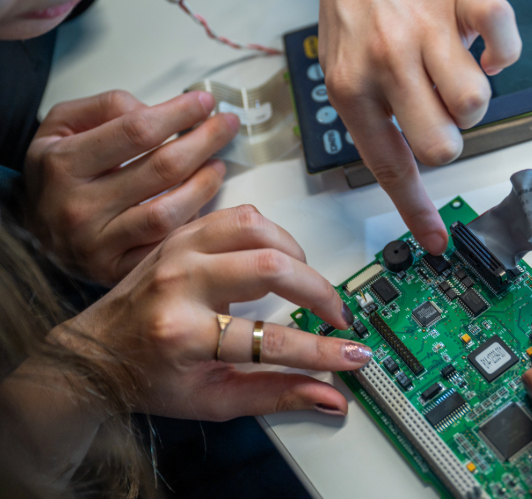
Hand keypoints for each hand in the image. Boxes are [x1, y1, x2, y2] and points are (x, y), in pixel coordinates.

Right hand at [21, 89, 238, 285]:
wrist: (34, 228)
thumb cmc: (58, 172)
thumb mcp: (63, 125)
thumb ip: (107, 107)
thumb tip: (156, 110)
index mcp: (64, 163)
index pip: (136, 131)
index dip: (178, 113)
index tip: (204, 102)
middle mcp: (78, 207)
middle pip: (162, 169)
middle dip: (205, 141)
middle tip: (226, 125)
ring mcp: (97, 243)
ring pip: (169, 212)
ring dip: (205, 184)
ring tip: (217, 164)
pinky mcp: (114, 270)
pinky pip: (166, 245)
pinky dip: (191, 222)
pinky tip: (201, 202)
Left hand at [61, 205, 367, 419]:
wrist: (95, 355)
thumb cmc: (148, 376)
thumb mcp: (212, 401)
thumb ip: (276, 397)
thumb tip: (329, 398)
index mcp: (183, 334)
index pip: (271, 341)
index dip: (322, 350)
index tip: (352, 353)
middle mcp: (179, 284)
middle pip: (270, 269)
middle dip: (319, 292)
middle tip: (335, 313)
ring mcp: (179, 252)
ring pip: (257, 229)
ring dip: (295, 253)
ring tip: (304, 281)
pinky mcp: (182, 235)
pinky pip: (237, 215)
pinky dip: (268, 232)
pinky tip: (275, 256)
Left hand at [314, 0, 521, 253]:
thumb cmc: (354, 6)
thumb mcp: (341, 68)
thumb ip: (372, 121)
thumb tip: (411, 179)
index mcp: (352, 86)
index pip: (390, 165)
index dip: (417, 209)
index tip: (436, 240)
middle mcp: (388, 59)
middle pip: (443, 143)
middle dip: (448, 139)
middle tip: (437, 114)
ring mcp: (428, 27)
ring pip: (476, 103)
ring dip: (472, 98)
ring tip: (452, 71)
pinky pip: (505, 45)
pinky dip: (502, 54)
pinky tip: (480, 46)